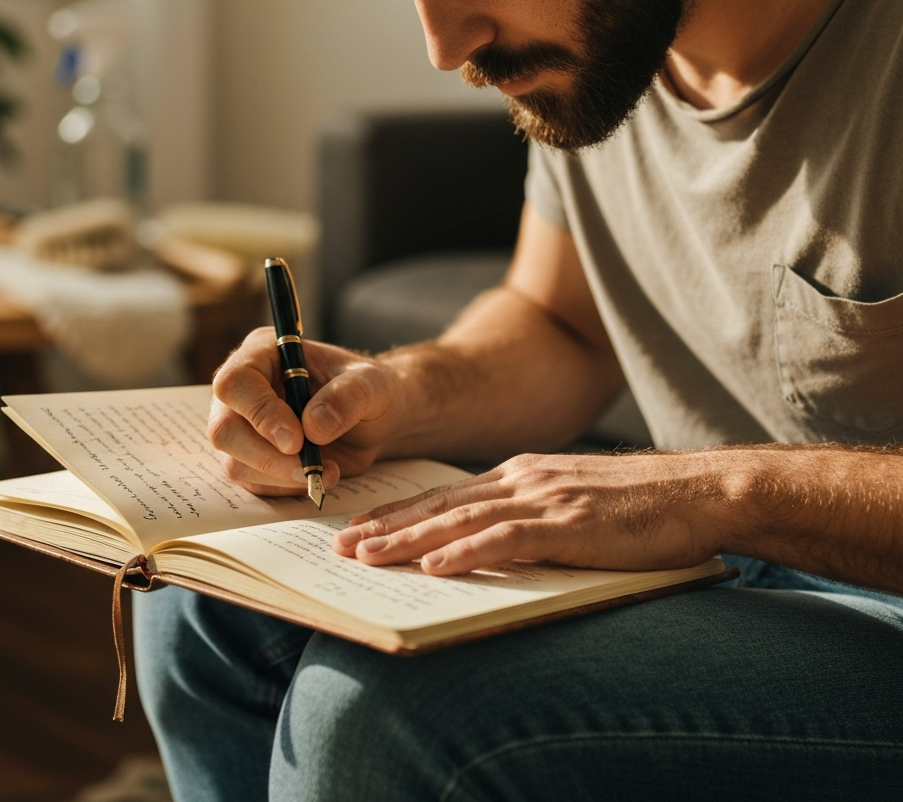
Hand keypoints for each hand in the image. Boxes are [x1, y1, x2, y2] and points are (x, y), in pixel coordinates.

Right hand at [209, 326, 400, 494]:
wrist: (375, 420)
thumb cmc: (369, 389)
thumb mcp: (372, 384)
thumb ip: (348, 396)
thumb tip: (314, 426)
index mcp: (263, 354)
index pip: (235, 383)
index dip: (259, 414)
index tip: (296, 440)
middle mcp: (245, 390)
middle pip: (224, 429)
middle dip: (266, 456)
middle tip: (308, 467)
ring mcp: (243, 427)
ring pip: (235, 462)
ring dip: (280, 476)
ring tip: (327, 470)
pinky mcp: (253, 459)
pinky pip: (254, 483)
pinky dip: (286, 488)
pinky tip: (318, 475)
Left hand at [333, 452, 728, 574]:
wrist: (698, 491)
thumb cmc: (640, 504)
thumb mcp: (574, 499)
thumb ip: (533, 513)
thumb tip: (490, 543)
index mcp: (523, 473)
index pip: (447, 495)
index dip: (401, 514)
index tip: (362, 531)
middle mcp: (524, 478)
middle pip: (441, 504)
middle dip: (387, 527)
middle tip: (342, 547)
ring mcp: (545, 497)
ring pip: (460, 519)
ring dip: (409, 540)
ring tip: (367, 558)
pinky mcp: (569, 523)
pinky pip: (507, 538)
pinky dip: (466, 552)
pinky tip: (435, 566)